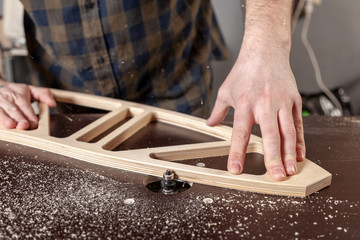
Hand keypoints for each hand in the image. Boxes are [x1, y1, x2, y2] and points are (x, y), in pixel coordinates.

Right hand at [0, 80, 55, 129]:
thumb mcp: (30, 90)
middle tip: (24, 126)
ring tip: (10, 125)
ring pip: (0, 111)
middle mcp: (6, 99)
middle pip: (13, 109)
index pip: (25, 106)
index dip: (29, 115)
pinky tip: (0, 126)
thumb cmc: (14, 92)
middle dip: (18, 118)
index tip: (34, 124)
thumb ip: (43, 95)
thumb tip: (52, 103)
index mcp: (17, 95)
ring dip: (5, 118)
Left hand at [207, 48, 305, 180]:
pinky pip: (298, 124)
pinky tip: (298, 154)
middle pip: (270, 135)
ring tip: (289, 170)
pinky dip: (299, 141)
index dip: (237, 153)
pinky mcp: (294, 100)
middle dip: (273, 158)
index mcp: (244, 104)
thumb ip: (218, 110)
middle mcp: (264, 104)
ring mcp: (282, 102)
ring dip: (289, 153)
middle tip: (276, 176)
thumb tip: (209, 124)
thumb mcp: (225, 90)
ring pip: (288, 131)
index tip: (235, 170)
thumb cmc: (244, 72)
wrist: (265, 51)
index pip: (240, 133)